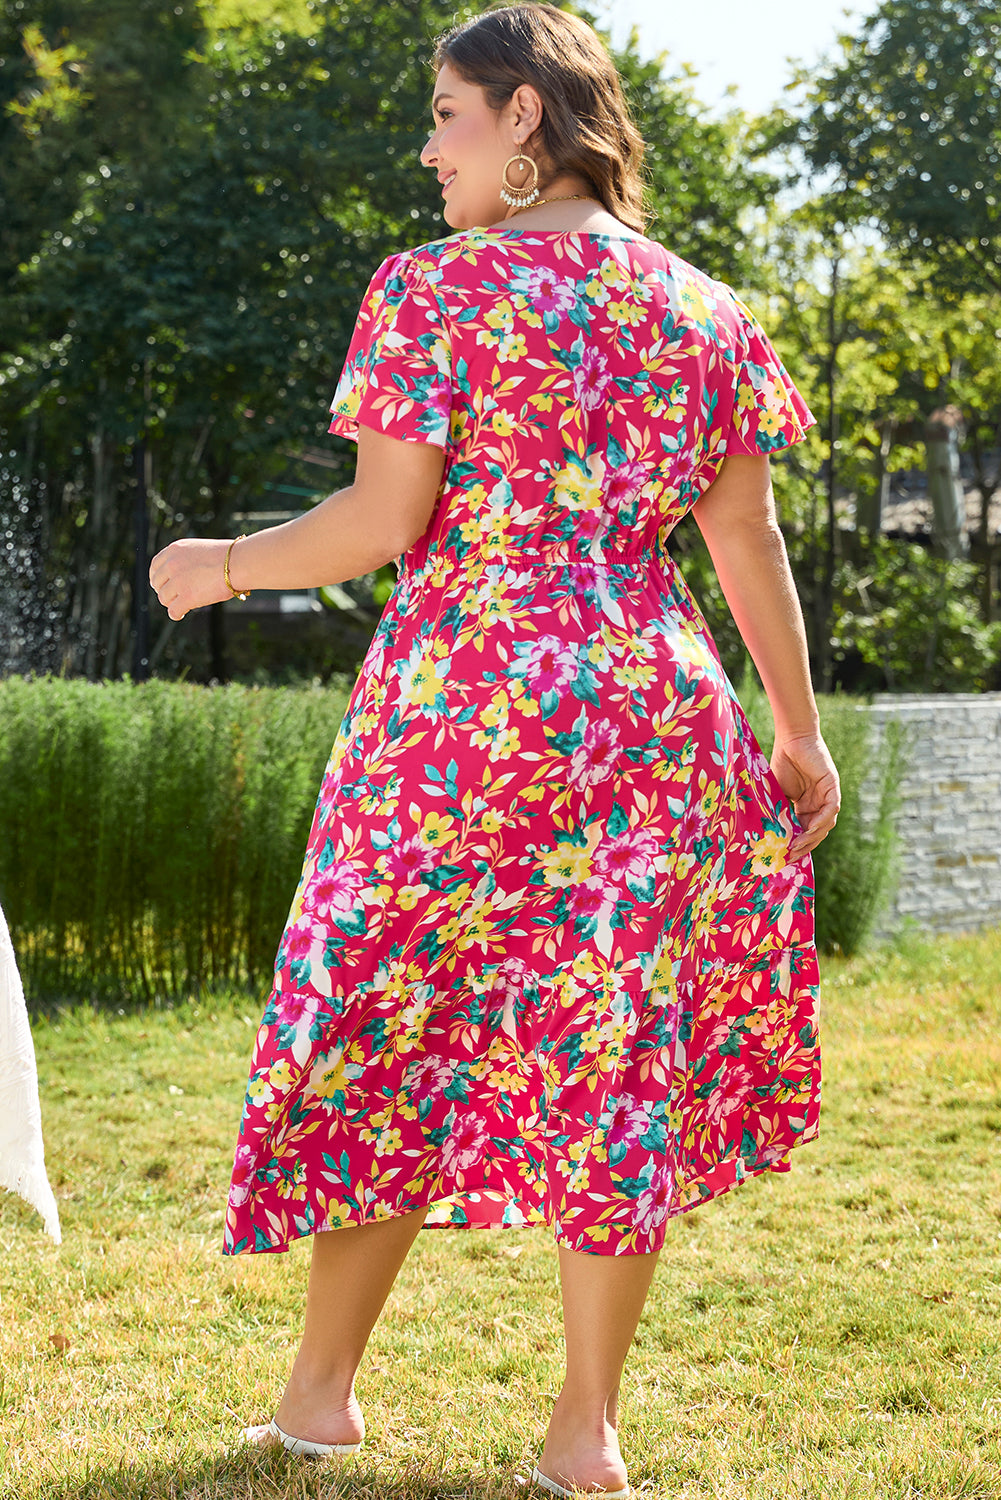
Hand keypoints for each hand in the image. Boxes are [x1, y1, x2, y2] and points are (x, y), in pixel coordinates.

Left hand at [149, 538, 233, 620]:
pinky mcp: (187, 597)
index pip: (155, 566)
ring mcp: (178, 581)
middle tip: (173, 597)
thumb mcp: (201, 550)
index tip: (163, 584)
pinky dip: (176, 614)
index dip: (158, 577)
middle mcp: (172, 564)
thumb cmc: (229, 557)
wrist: (239, 562)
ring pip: (164, 598)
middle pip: (157, 583)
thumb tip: (187, 575)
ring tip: (181, 605)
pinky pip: (173, 610)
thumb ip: (188, 560)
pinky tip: (181, 614)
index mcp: (175, 549)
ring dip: (171, 603)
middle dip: (164, 591)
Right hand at [770, 730, 840, 857]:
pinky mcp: (833, 786)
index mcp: (807, 806)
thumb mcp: (777, 793)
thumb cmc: (782, 762)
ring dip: (812, 837)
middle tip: (791, 857)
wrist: (791, 738)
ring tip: (796, 846)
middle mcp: (820, 803)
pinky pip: (831, 809)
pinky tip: (809, 830)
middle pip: (817, 832)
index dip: (798, 844)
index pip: (806, 831)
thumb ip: (778, 811)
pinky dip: (822, 821)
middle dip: (805, 846)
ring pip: (825, 824)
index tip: (784, 857)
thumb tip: (769, 836)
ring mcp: (828, 795)